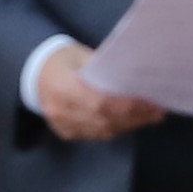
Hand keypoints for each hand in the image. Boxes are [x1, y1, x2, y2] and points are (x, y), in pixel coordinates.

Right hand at [32, 42, 165, 143]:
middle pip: (104, 120)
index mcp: (61, 86)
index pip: (100, 101)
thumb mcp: (83, 56)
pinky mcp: (65, 133)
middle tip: (157, 111)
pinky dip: (116, 129)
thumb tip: (138, 79)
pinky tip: (131, 122)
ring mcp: (61, 125)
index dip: (127, 105)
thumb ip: (107, 69)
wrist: (34, 74)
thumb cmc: (63, 60)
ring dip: (129, 125)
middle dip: (134, 116)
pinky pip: (96, 135)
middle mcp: (59, 110)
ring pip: (102, 131)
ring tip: (150, 116)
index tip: (150, 102)